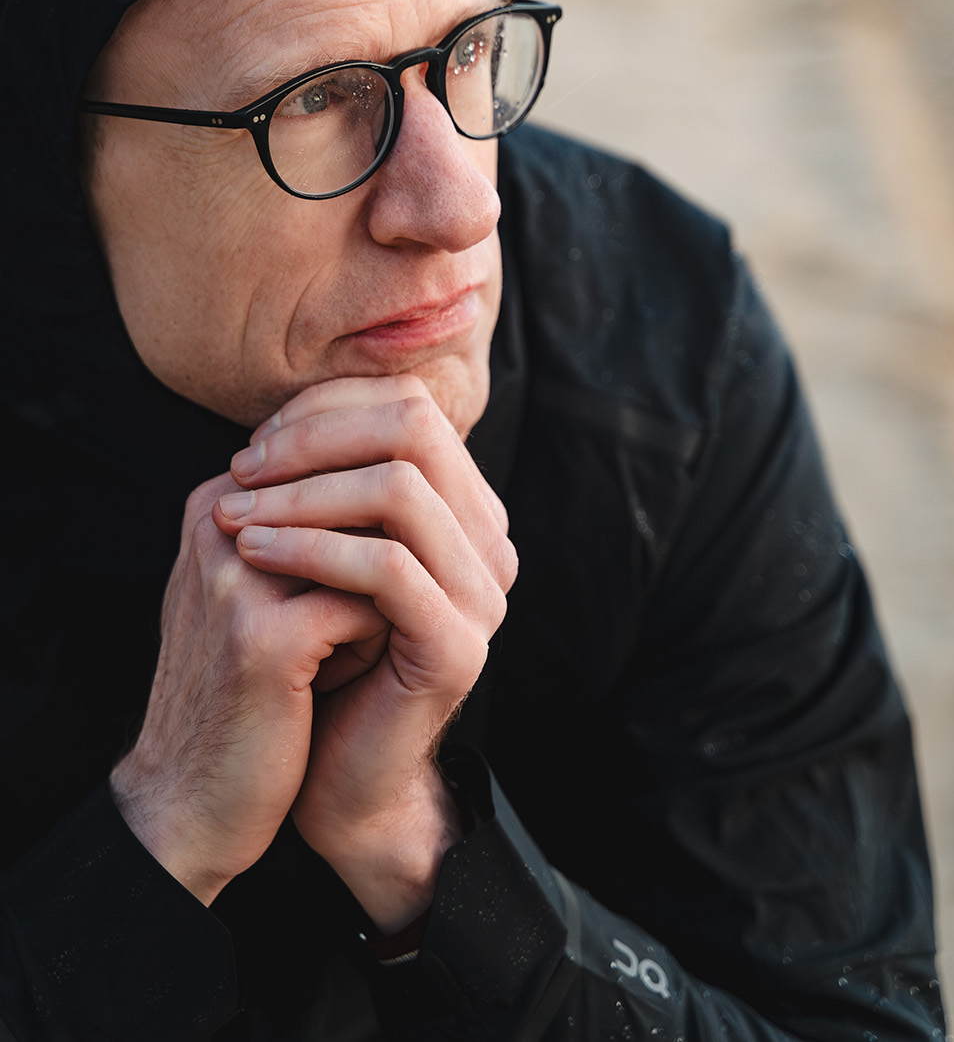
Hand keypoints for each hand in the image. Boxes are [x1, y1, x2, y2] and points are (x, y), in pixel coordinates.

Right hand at [111, 473, 384, 904]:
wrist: (193, 800)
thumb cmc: (248, 691)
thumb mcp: (270, 591)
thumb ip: (315, 529)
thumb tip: (413, 476)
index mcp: (221, 500)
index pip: (340, 453)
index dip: (382, 521)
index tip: (367, 584)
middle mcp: (220, 521)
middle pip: (361, 490)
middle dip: (390, 554)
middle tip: (375, 615)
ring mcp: (235, 574)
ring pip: (374, 545)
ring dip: (389, 597)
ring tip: (366, 641)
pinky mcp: (259, 635)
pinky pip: (369, 607)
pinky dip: (379, 642)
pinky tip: (353, 677)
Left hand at [211, 374, 516, 928]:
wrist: (336, 777)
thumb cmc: (323, 657)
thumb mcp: (328, 552)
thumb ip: (336, 482)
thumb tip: (290, 408)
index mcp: (466, 510)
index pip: (410, 406)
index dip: (327, 411)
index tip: (254, 448)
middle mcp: (489, 542)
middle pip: (414, 428)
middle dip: (315, 438)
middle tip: (242, 471)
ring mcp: (482, 594)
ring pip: (400, 488)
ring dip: (302, 492)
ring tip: (235, 516)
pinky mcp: (458, 645)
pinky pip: (386, 565)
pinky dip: (311, 549)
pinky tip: (254, 555)